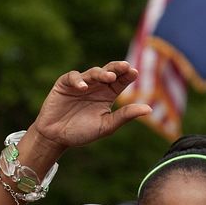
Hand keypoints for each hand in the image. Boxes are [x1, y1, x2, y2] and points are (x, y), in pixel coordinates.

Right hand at [30, 61, 151, 151]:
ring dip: (101, 73)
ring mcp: (80, 84)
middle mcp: (96, 86)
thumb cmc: (81, 132)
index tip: (135, 72)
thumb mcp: (106, 126)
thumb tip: (149, 109)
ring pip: (93, 72)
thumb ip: (125, 116)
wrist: (56, 138)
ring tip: (108, 77)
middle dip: (117, 67)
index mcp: (107, 95)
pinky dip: (78, 81)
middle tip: (125, 66)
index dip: (127, 75)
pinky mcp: (64, 84)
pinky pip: (73, 77)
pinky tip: (83, 87)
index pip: (120, 81)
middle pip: (109, 71)